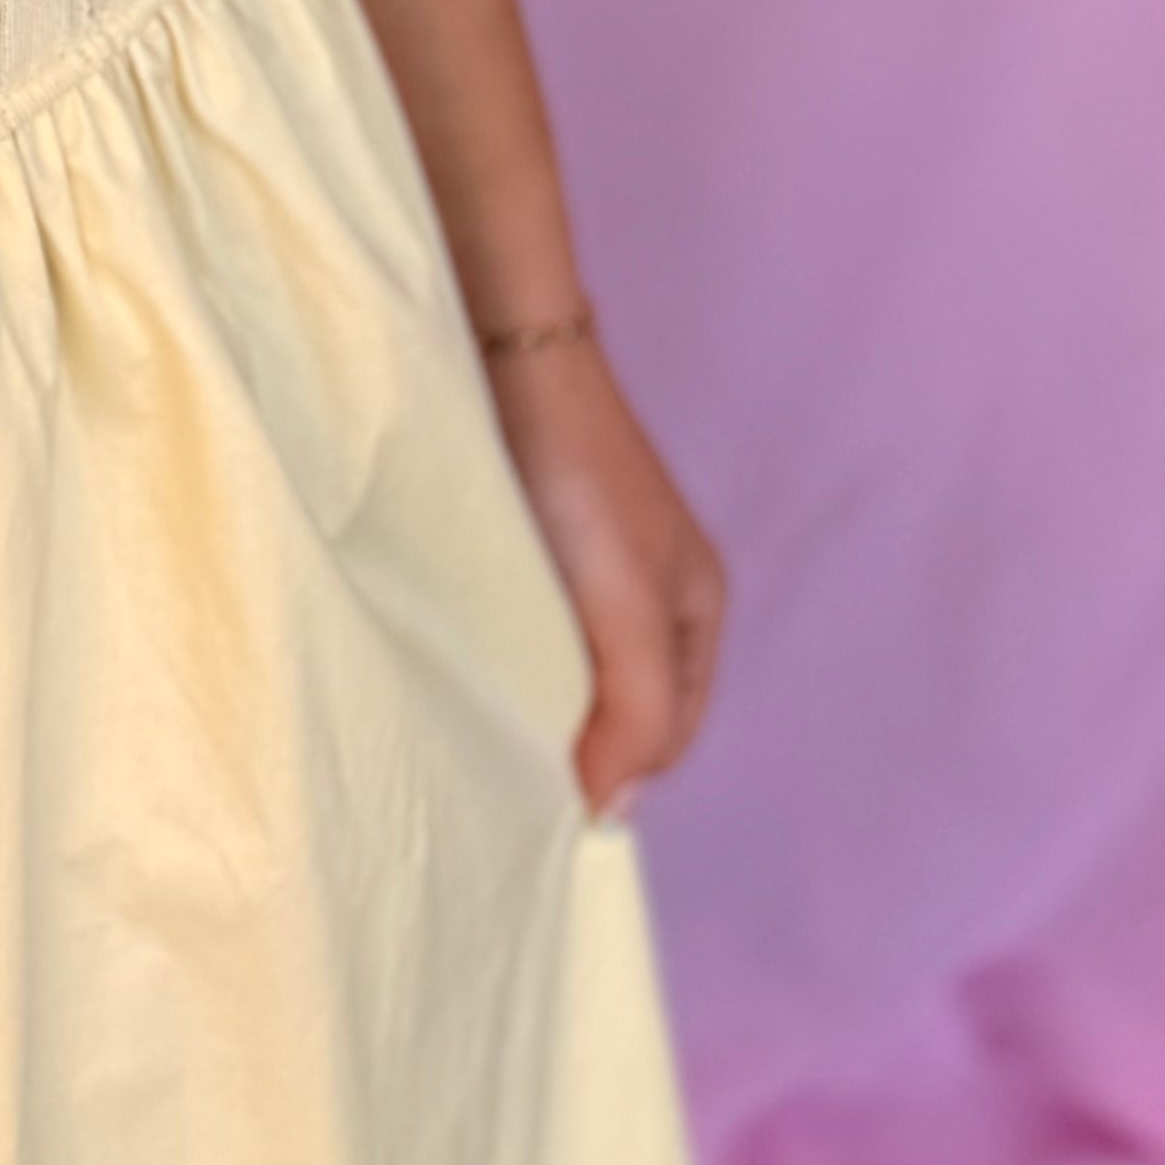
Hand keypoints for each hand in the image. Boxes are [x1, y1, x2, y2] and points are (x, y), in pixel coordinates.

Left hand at [492, 332, 725, 817]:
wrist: (507, 351)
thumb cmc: (579, 481)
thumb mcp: (630, 606)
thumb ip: (638, 711)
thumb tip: (610, 813)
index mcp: (696, 611)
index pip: (668, 737)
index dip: (620, 769)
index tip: (553, 784)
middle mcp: (650, 593)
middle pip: (620, 704)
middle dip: (579, 736)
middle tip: (514, 752)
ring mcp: (591, 564)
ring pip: (569, 666)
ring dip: (535, 694)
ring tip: (487, 706)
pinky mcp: (533, 537)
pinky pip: (528, 622)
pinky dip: (504, 647)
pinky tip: (469, 652)